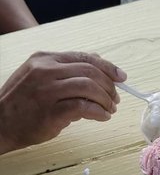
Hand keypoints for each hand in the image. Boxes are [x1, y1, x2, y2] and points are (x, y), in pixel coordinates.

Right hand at [0, 51, 126, 153]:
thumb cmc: (22, 102)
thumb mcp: (39, 77)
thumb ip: (66, 71)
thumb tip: (98, 66)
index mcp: (45, 59)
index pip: (85, 58)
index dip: (107, 67)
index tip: (121, 77)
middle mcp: (46, 70)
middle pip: (91, 71)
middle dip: (109, 85)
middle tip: (115, 98)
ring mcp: (48, 90)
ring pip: (90, 87)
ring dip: (106, 99)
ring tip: (110, 109)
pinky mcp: (51, 111)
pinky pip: (84, 107)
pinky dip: (99, 112)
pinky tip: (103, 117)